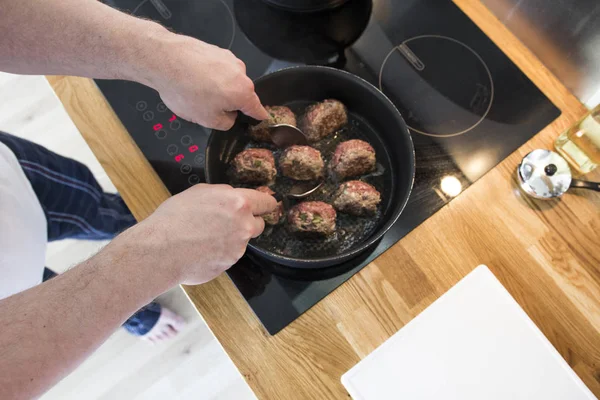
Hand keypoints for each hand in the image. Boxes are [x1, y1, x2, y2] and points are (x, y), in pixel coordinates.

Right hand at [127, 184, 275, 284]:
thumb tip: (232, 198)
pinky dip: (220, 253)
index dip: (265, 205)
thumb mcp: (200, 192)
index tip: (264, 206)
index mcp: (239, 203)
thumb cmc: (175, 217)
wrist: (161, 249)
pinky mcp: (229, 264)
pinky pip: (229, 255)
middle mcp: (244, 225)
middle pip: (259, 224)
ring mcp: (238, 247)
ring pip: (242, 241)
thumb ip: (223, 194)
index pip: (267, 203)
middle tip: (227, 223)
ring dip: (231, 239)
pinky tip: (201, 250)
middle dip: (248, 223)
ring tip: (205, 237)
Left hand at [146, 32, 268, 129]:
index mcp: (244, 93)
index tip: (260, 119)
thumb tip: (229, 115)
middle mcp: (241, 73)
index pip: (257, 108)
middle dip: (230, 101)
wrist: (165, 60)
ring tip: (196, 91)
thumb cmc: (187, 92)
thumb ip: (226, 122)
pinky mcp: (215, 49)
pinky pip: (217, 68)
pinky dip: (208, 75)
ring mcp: (228, 58)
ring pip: (229, 80)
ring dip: (218, 87)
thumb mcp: (208, 121)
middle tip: (208, 108)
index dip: (258, 117)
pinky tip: (192, 78)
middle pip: (241, 93)